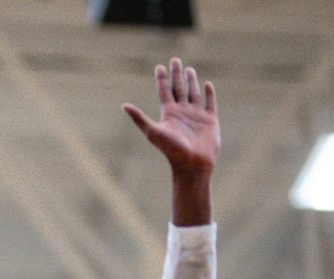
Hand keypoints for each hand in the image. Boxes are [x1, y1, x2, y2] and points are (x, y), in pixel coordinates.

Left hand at [123, 58, 219, 177]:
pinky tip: (207, 84)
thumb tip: (123, 106)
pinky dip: (209, 93)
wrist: (191, 162)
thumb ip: (139, 118)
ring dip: (191, 81)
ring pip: (193, 93)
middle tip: (175, 60)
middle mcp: (182, 112)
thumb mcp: (152, 131)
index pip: (164, 91)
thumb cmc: (171, 149)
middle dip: (176, 74)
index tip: (159, 66)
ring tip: (189, 69)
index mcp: (168, 114)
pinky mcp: (210, 120)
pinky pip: (210, 103)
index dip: (162, 79)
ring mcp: (196, 115)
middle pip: (178, 88)